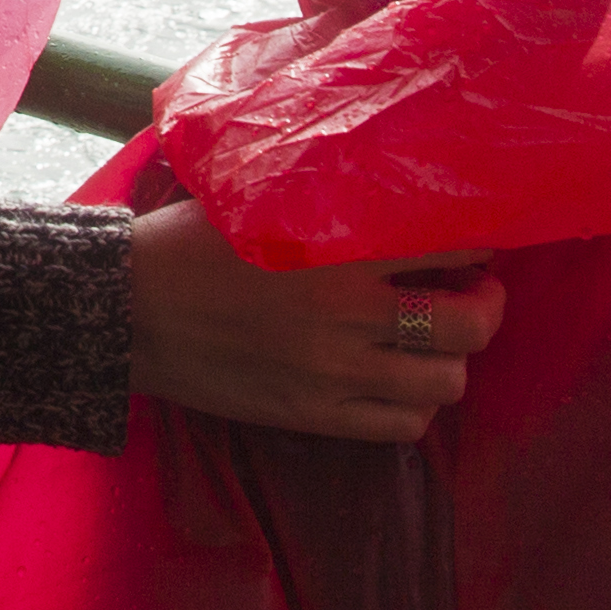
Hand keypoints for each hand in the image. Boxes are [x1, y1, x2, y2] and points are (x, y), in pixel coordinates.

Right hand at [125, 195, 500, 445]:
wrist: (125, 312)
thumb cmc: (184, 244)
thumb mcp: (255, 202)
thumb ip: (323, 200)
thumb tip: (382, 183)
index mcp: (332, 253)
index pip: (448, 248)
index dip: (478, 245)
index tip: (474, 243)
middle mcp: (344, 317)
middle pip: (467, 326)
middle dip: (486, 307)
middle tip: (475, 292)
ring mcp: (332, 375)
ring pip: (444, 382)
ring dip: (452, 360)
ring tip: (438, 341)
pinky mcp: (314, 416)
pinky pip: (402, 426)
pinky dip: (416, 405)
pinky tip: (402, 381)